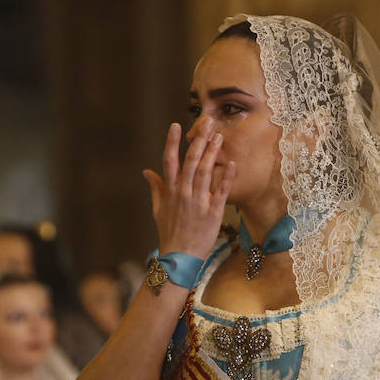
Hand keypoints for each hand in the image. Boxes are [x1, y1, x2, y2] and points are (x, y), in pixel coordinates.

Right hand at [142, 120, 235, 258]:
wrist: (179, 257)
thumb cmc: (169, 233)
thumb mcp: (158, 210)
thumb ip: (156, 188)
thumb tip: (147, 171)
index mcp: (170, 191)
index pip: (169, 161)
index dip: (172, 142)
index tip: (176, 126)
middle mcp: (183, 194)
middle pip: (190, 161)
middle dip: (199, 140)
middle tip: (207, 122)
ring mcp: (198, 202)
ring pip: (205, 172)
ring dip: (212, 153)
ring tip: (219, 135)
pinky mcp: (213, 213)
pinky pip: (220, 192)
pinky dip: (226, 177)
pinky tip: (232, 162)